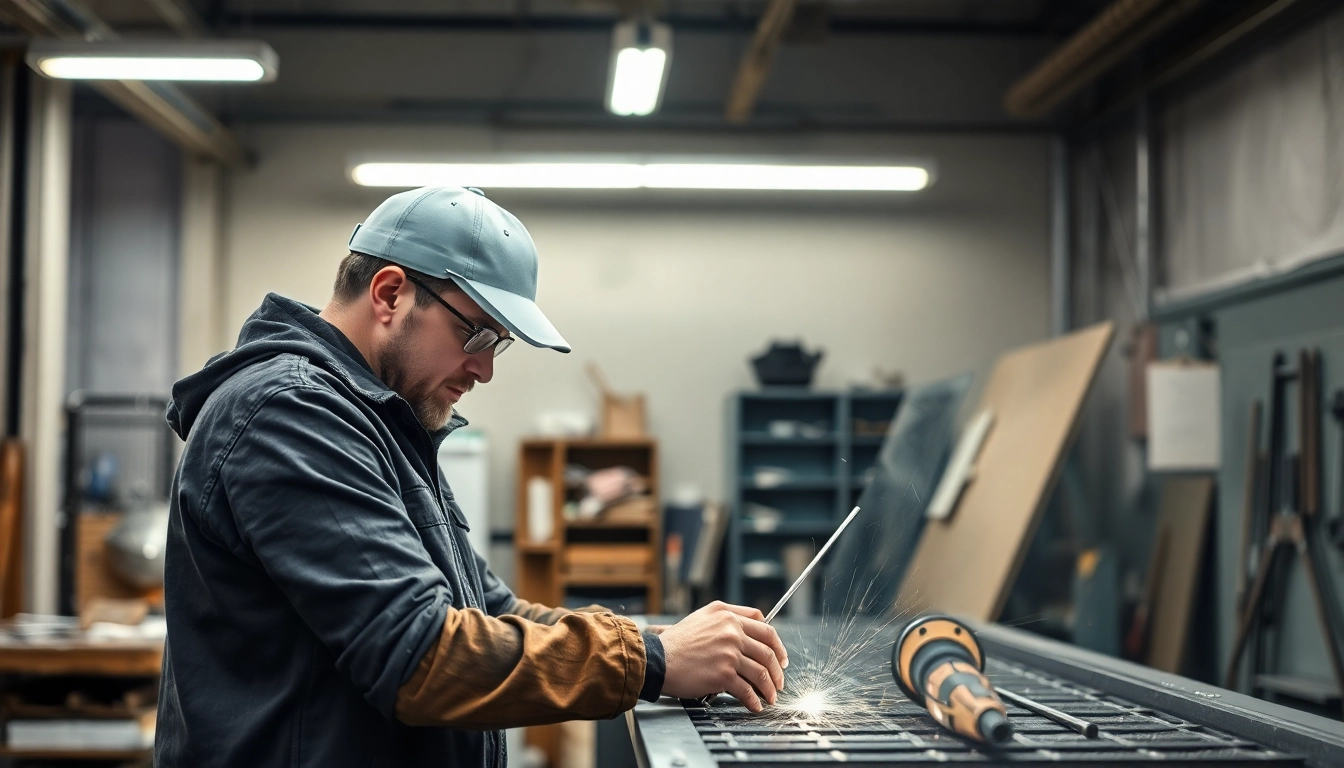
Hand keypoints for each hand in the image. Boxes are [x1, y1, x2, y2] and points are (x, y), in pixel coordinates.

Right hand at [658, 602, 788, 711]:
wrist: (657, 660)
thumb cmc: (674, 643)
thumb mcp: (700, 619)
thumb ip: (724, 622)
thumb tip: (747, 637)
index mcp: (726, 614)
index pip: (764, 625)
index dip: (777, 643)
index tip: (779, 656)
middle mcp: (730, 629)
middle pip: (767, 650)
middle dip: (777, 669)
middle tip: (778, 680)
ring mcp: (729, 651)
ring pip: (761, 671)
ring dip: (769, 687)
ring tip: (770, 696)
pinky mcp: (724, 673)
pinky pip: (747, 690)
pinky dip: (753, 700)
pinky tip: (755, 705)